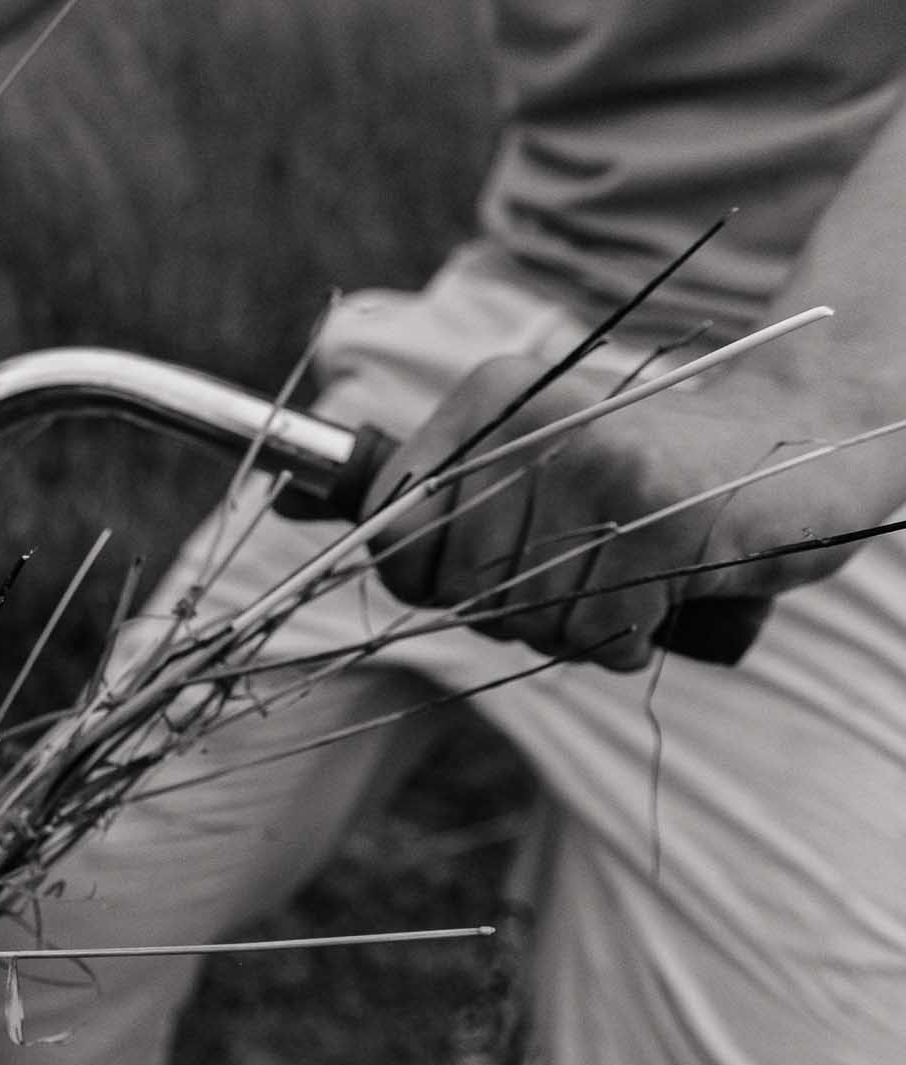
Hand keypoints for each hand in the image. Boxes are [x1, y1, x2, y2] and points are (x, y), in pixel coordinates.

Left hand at [366, 354, 868, 670]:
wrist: (808, 438)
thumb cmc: (649, 471)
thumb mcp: (528, 461)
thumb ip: (423, 491)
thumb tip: (284, 502)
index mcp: (488, 396)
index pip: (390, 531)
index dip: (428, 582)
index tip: (487, 569)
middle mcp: (534, 420)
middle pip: (456, 591)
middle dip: (512, 612)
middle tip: (580, 571)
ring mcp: (600, 465)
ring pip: (525, 623)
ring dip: (576, 630)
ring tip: (629, 572)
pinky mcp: (665, 520)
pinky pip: (599, 636)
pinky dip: (629, 640)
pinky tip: (666, 590)